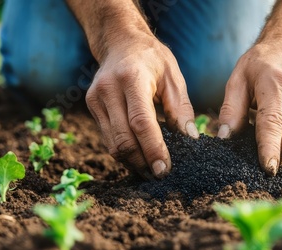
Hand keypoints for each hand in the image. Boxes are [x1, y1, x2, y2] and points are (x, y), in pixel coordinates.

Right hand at [86, 34, 197, 177]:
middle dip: (142, 162)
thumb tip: (190, 139)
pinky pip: (108, 138)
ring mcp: (96, 99)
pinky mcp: (92, 106)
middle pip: (123, 139)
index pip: (141, 123)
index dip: (153, 150)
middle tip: (161, 175)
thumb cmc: (152, 59)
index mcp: (132, 79)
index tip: (165, 169)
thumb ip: (181, 109)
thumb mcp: (173, 77)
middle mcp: (109, 89)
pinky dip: (124, 151)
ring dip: (132, 162)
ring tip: (151, 170)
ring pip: (112, 144)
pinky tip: (139, 156)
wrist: (120, 42)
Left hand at [218, 40, 281, 174]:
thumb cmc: (258, 64)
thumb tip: (225, 138)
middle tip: (256, 162)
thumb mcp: (236, 79)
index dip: (270, 148)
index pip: (274, 122)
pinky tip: (276, 135)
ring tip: (264, 145)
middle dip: (275, 157)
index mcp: (276, 83)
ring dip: (281, 152)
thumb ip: (231, 109)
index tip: (267, 168)